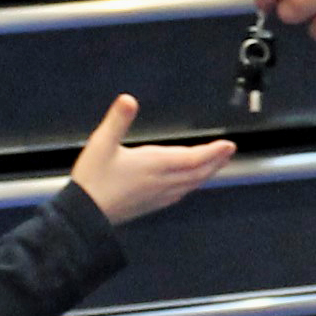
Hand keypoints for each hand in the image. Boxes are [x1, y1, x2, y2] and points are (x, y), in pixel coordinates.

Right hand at [69, 92, 235, 224]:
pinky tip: (190, 184)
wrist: (85, 216)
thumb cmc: (93, 178)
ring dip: (207, 173)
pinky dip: (192, 185)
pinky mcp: (151, 205)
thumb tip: (128, 99)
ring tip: (217, 164)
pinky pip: (180, 193)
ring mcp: (158, 195)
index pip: (192, 158)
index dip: (212, 152)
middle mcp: (162, 181)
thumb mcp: (101, 143)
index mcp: (154, 164)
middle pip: (197, 172)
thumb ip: (117, 120)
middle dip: (215, 161)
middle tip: (230, 151)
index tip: (228, 145)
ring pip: (190, 184)